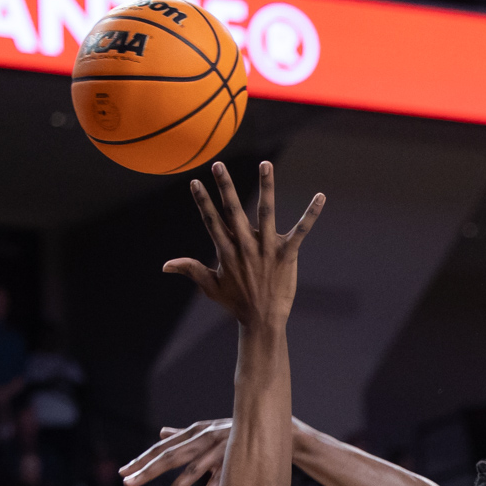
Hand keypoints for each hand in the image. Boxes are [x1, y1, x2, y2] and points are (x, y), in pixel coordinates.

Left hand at [119, 419, 232, 485]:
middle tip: (126, 483)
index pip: (163, 448)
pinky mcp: (236, 463)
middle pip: (170, 457)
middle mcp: (204, 439)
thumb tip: (161, 432)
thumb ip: (184, 434)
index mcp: (195, 432)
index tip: (123, 471)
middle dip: (147, 470)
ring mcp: (219, 451)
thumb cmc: (237, 431)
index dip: (143, 459)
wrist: (275, 428)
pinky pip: (220, 481)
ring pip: (192, 471)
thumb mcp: (208, 430)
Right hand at [165, 161, 324, 328]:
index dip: (202, 201)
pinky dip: (311, 214)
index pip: (212, 221)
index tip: (194, 182)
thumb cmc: (237, 303)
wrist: (263, 320)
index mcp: (226, 251)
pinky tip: (321, 196)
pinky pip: (301, 230)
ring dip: (266, 187)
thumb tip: (165, 266)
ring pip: (266, 212)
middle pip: (233, 211)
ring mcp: (267, 249)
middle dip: (225, 187)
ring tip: (265, 164)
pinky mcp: (287, 254)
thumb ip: (191, 270)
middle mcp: (245, 246)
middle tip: (218, 165)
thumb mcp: (210, 286)